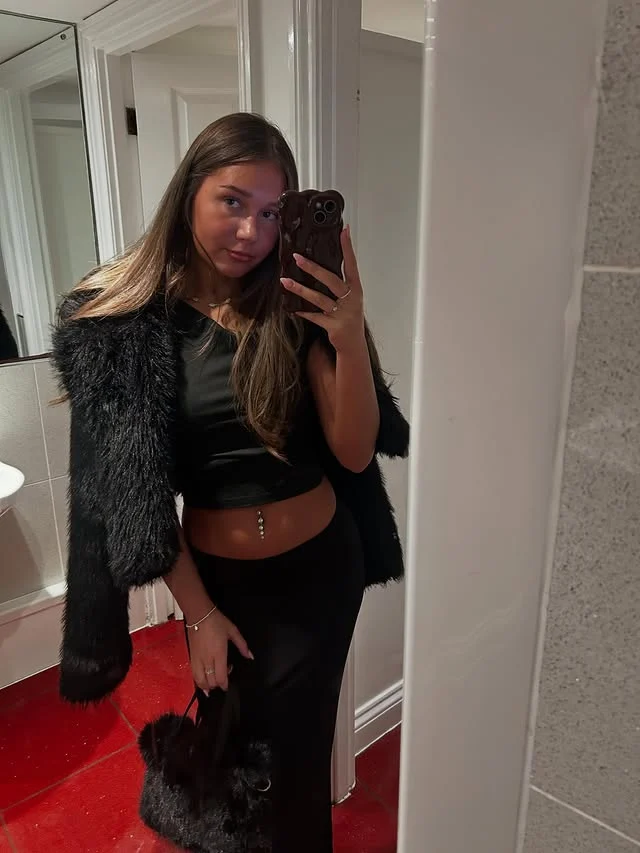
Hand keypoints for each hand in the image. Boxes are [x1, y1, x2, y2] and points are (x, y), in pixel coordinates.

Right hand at [187, 608, 252, 693]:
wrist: (199, 615)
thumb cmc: (216, 622)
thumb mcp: (233, 631)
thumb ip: (242, 645)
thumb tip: (250, 656)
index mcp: (219, 653)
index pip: (220, 677)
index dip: (224, 685)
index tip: (227, 685)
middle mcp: (207, 659)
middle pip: (211, 682)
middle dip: (217, 685)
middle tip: (222, 677)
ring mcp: (197, 659)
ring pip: (200, 681)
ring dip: (206, 686)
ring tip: (212, 683)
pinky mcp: (191, 657)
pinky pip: (193, 674)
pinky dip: (198, 680)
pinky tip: (202, 680)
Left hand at [280, 225, 363, 352]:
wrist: (354, 344)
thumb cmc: (348, 316)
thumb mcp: (349, 298)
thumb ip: (339, 283)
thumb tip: (320, 264)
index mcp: (356, 288)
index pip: (351, 264)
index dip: (347, 248)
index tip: (343, 231)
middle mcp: (351, 299)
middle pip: (331, 280)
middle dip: (313, 268)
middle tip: (297, 257)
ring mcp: (343, 313)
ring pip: (319, 298)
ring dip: (300, 289)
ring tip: (285, 281)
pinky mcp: (334, 327)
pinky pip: (315, 317)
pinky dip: (304, 312)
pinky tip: (292, 308)